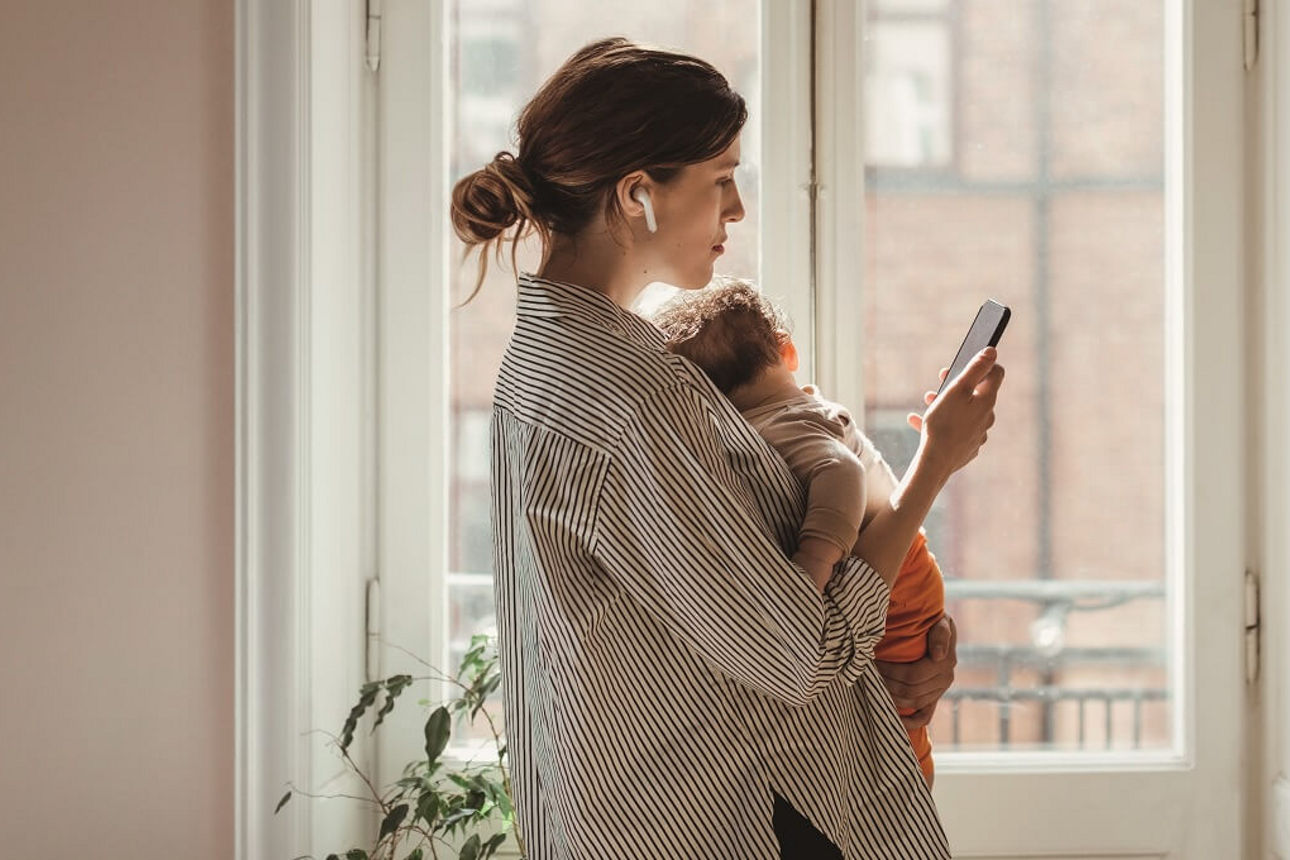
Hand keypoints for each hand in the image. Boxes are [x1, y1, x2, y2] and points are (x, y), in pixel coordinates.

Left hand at [875, 615, 956, 730]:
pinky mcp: (934, 698)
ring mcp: (939, 691)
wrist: (938, 630)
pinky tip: (894, 720)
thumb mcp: (942, 621)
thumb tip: (938, 656)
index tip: (874, 662)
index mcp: (945, 662)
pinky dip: (909, 722)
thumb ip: (941, 634)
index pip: (913, 674)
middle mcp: (944, 680)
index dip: (890, 671)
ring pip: (913, 702)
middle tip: (869, 673)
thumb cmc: (935, 623)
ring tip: (874, 685)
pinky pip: (924, 716)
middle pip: (910, 689)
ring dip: (892, 696)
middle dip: (887, 682)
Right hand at [906, 349, 1003, 478]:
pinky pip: (953, 430)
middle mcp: (986, 417)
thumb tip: (992, 351)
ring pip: (962, 411)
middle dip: (958, 383)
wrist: (936, 462)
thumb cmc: (944, 423)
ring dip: (945, 402)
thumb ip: (975, 369)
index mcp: (987, 401)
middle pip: (977, 393)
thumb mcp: (957, 389)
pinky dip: (939, 422)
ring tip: (927, 399)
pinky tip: (916, 421)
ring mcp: (976, 434)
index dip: (983, 363)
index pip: (996, 374)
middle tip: (941, 378)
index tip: (966, 361)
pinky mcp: (965, 447)